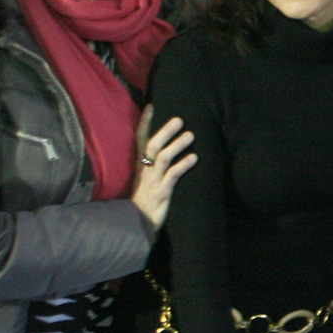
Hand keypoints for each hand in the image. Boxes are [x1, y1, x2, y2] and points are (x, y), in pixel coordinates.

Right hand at [130, 108, 196, 232]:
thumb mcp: (147, 180)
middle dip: (165, 131)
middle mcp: (145, 171)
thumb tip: (165, 149)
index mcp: (140, 165)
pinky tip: (194, 158)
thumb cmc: (145, 201)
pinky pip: (172, 177)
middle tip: (179, 119)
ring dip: (177, 145)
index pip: (140, 140)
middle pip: (152, 146)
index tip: (152, 106)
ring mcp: (152, 182)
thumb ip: (153, 165)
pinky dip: (183, 166)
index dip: (145, 123)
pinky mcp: (161, 194)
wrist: (137, 225)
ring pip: (163, 159)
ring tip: (191, 135)